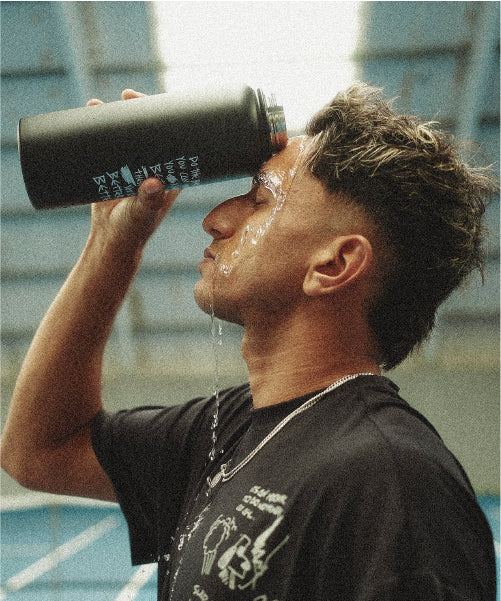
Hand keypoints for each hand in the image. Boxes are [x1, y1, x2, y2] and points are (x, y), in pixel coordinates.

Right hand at [86, 90, 180, 250]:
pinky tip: (90, 111)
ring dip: (118, 114)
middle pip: (152, 128)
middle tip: (127, 96)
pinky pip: (109, 140)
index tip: (157, 103)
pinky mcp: (114, 165)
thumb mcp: (142, 215)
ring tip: (100, 105)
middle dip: (141, 107)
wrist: (112, 238)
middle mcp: (155, 163)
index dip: (170, 117)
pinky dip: (100, 126)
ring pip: (129, 131)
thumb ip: (149, 202)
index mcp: (171, 171)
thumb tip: (154, 184)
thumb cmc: (134, 229)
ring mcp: (134, 163)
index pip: (177, 137)